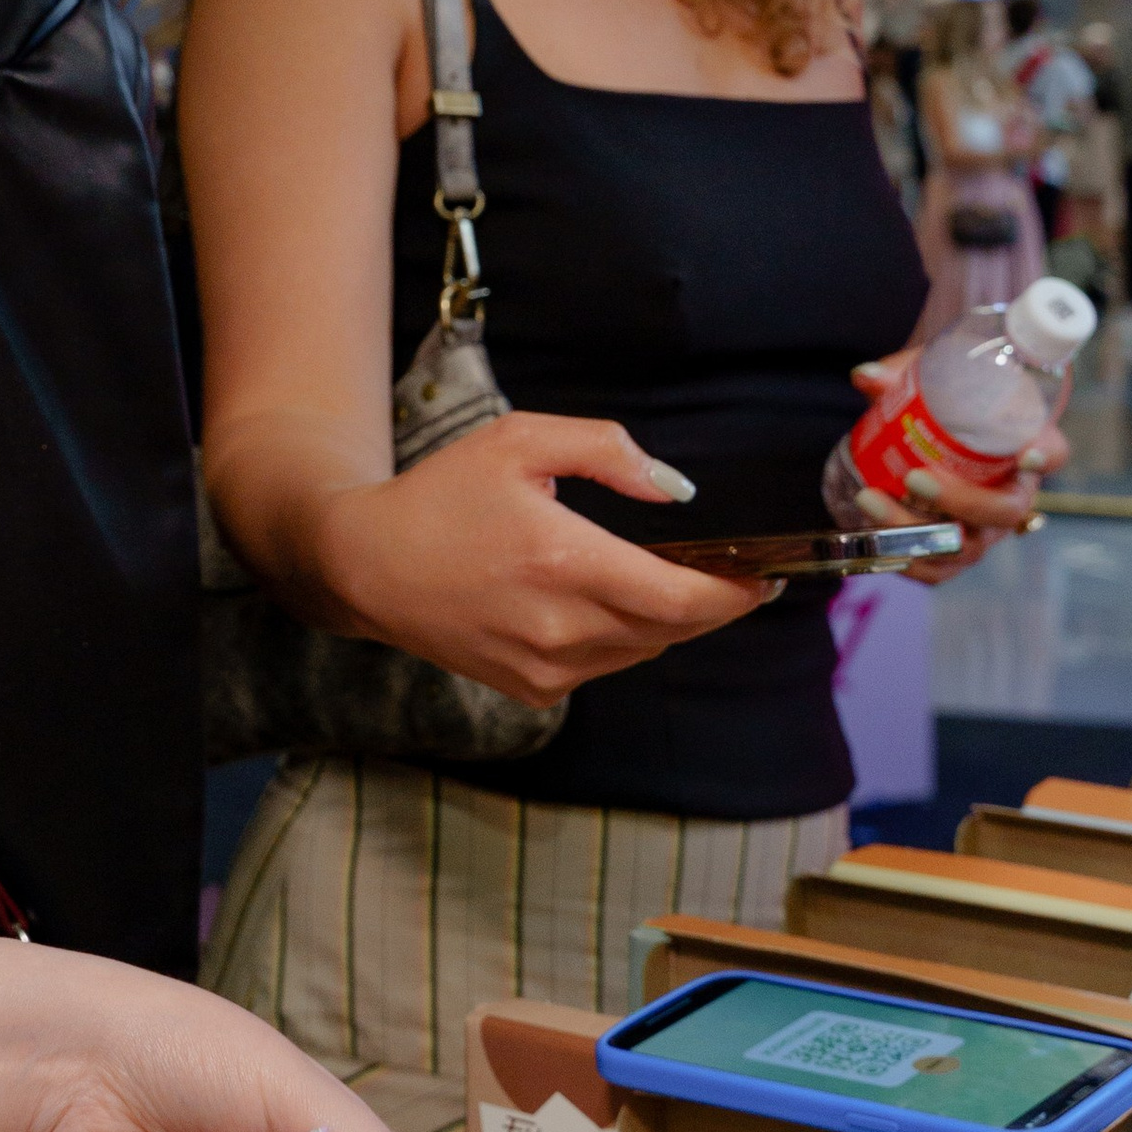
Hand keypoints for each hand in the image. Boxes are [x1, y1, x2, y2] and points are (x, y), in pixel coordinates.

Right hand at [308, 412, 764, 706]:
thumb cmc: (442, 495)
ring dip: (668, 620)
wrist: (365, 566)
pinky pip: (606, 666)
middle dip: (711, 603)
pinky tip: (605, 603)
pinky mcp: (533, 690)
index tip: (765, 575)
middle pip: (674, 629)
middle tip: (731, 572)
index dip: (736, 592)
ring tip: (668, 580)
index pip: (683, 598)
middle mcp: (561, 628)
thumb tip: (676, 492)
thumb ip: (608, 451)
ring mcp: (547, 669)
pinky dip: (623, 638)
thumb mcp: (520, 441)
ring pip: (644, 651)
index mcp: (565, 563)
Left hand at [842, 348, 1068, 579]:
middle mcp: (1013, 494)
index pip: (1051, 451)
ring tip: (870, 499)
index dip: (1043, 455)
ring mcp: (985, 529)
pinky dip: (905, 559)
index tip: (1026, 453)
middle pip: (1004, 511)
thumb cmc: (947, 399)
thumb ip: (903, 373)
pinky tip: (872, 536)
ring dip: (915, 531)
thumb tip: (865, 377)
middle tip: (913, 477)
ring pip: (965, 546)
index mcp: (1025, 445)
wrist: (936, 431)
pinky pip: (940, 570)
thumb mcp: (931, 378)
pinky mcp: (955, 550)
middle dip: (959, 501)